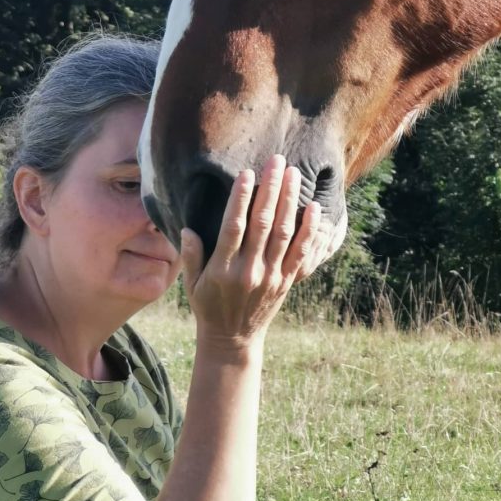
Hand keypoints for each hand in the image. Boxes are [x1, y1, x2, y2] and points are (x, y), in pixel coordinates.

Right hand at [179, 155, 327, 349]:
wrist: (233, 340)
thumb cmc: (208, 306)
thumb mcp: (191, 284)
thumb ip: (191, 256)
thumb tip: (186, 229)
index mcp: (222, 268)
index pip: (233, 227)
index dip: (240, 199)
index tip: (246, 173)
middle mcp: (248, 270)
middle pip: (262, 223)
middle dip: (270, 189)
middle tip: (276, 161)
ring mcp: (270, 276)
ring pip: (283, 233)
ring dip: (289, 201)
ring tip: (293, 173)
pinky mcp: (286, 281)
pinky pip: (301, 252)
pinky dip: (309, 230)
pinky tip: (313, 207)